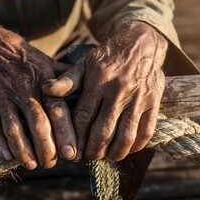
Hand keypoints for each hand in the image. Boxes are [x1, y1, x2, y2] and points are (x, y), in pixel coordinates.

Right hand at [0, 19, 76, 168]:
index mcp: (43, 80)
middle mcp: (24, 88)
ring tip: (31, 165)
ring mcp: (3, 95)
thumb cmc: (21, 55)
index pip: (57, 109)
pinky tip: (7, 156)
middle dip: (46, 148)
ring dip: (23, 150)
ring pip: (14, 128)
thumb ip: (66, 77)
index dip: (65, 132)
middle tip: (51, 163)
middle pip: (37, 123)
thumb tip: (90, 86)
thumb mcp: (45, 60)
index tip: (71, 154)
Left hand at [42, 21, 167, 160]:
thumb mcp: (84, 64)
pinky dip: (136, 146)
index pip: (84, 117)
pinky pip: (146, 131)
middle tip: (89, 156)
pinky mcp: (153, 103)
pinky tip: (126, 149)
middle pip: (103, 131)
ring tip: (106, 155)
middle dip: (94, 149)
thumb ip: (66, 80)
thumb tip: (45, 89)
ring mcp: (138, 98)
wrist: (140, 44)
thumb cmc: (106, 58)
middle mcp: (118, 91)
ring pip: (126, 136)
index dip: (77, 138)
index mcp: (98, 82)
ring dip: (114, 152)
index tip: (73, 150)